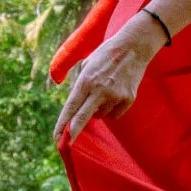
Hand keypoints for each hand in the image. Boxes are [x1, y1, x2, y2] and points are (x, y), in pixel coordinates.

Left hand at [53, 15, 163, 143]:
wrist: (134, 47)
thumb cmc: (106, 54)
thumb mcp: (86, 63)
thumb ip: (79, 83)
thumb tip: (76, 105)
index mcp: (86, 80)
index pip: (71, 107)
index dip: (62, 124)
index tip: (56, 137)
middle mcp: (99, 89)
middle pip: (82, 118)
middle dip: (73, 132)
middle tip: (67, 143)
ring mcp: (115, 95)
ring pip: (100, 115)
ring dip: (97, 111)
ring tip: (104, 93)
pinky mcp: (128, 98)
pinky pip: (115, 114)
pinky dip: (112, 110)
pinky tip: (115, 95)